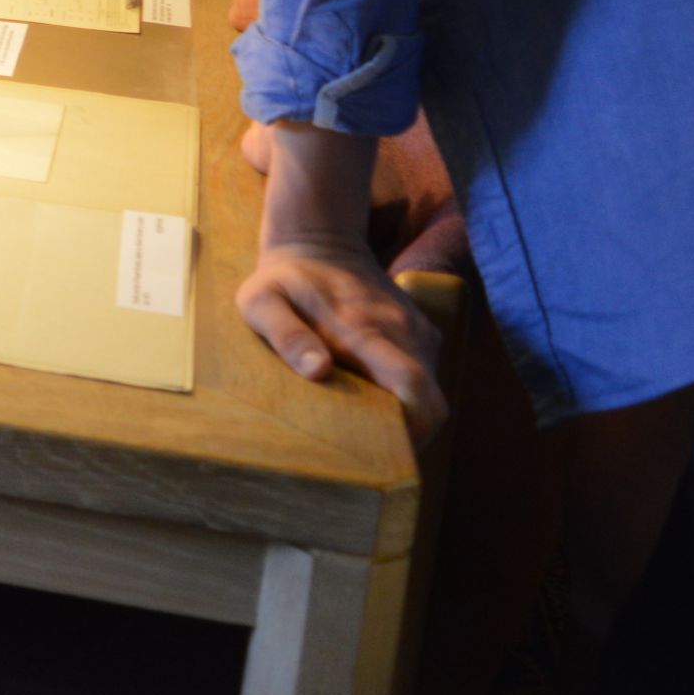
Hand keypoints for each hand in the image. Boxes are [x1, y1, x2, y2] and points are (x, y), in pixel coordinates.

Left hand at [236, 236, 446, 442]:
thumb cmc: (284, 279)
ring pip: (431, 390)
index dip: (414, 430)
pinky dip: (408, 394)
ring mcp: (417, 330)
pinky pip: (426, 374)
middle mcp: (403, 330)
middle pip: (431, 400)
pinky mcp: (421, 331)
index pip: (414, 387)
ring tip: (367, 423)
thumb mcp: (262, 301)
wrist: (319, 240)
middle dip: (411, 433)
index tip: (388, 454)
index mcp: (365, 328)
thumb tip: (318, 371)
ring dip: (407, 412)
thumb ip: (285, 334)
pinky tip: (373, 396)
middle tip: (370, 451)